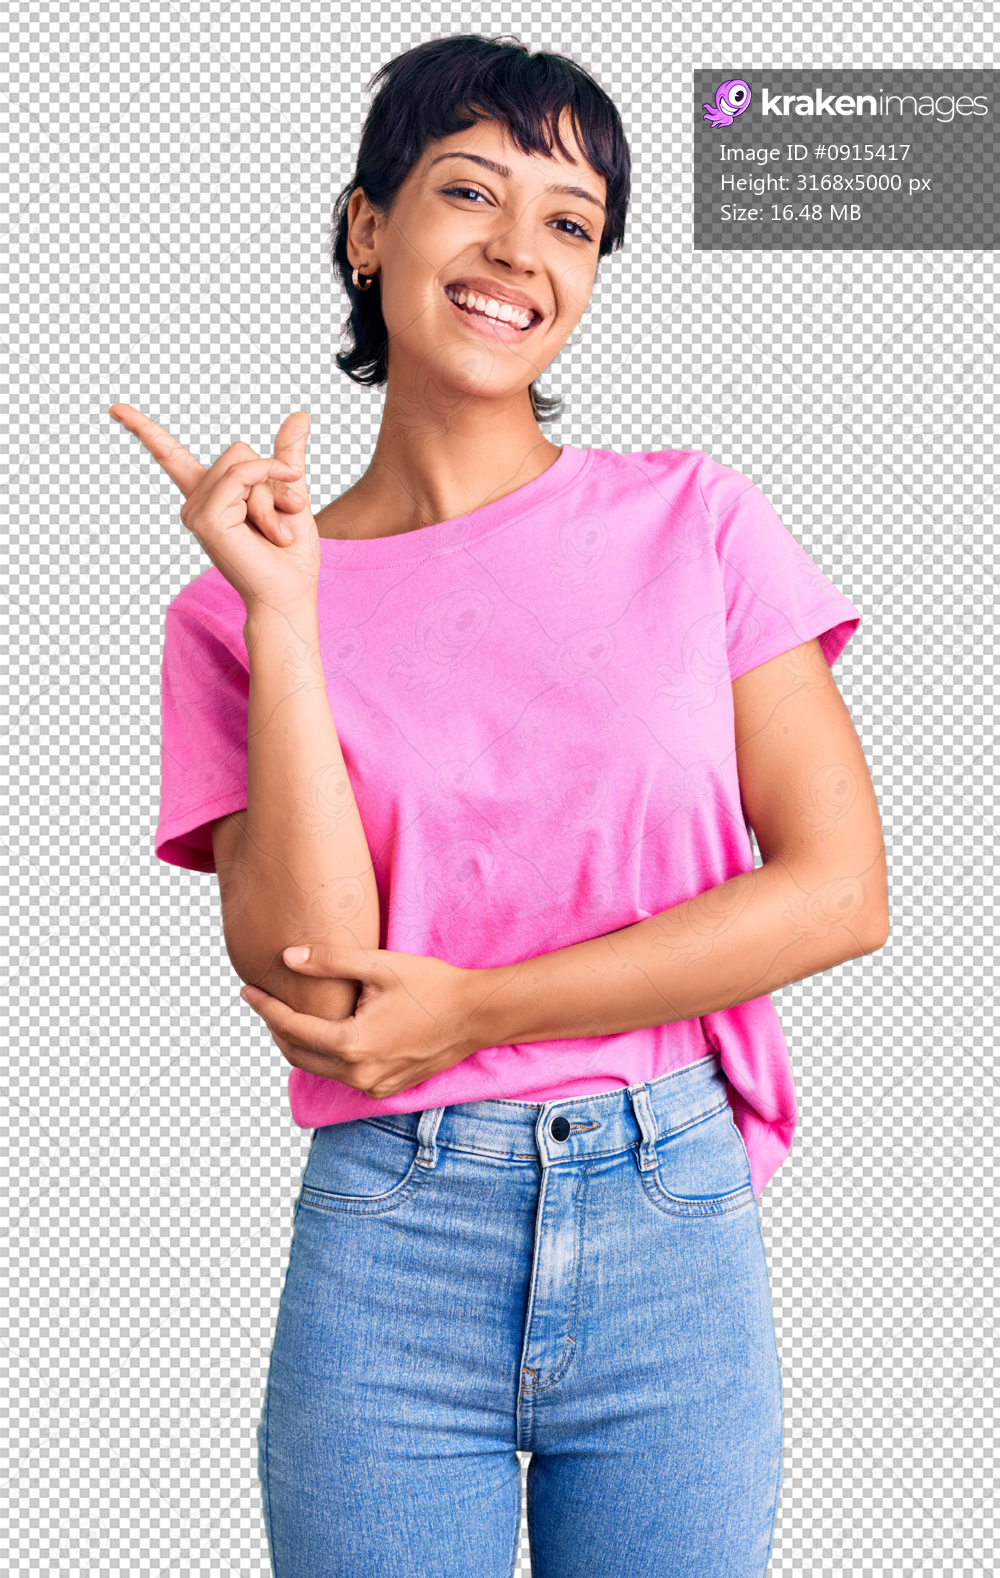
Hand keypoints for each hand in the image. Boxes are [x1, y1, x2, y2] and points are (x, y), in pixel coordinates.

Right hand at [108, 404, 320, 615]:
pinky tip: (273, 527)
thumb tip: (301, 414)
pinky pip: (242, 476)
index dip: (145, 430)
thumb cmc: (291, 554)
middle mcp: (196, 504)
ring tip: (276, 531)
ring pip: (244, 464)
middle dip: (273, 478)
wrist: (290, 593)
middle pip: (239, 451)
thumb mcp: (291, 492)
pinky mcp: (205, 520)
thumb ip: (287, 455)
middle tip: (284, 516)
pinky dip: (267, 489)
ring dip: (274, 494)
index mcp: (209, 498)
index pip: (172, 457)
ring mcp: (196, 512)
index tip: (115, 409)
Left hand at [239, 944, 490, 1097]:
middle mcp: (359, 1074)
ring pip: (318, 1067)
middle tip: (264, 1000)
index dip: (265, 1007)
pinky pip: (343, 1074)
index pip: (291, 1028)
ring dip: (299, 1042)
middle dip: (276, 1027)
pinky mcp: (386, 1089)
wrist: (477, 1014)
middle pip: (298, 1054)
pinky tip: (325, 1033)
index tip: (246, 989)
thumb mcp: (380, 966)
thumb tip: (288, 957)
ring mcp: (374, 1086)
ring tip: (288, 1014)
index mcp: (353, 1045)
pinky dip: (326, 1055)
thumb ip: (330, 961)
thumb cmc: (433, 985)